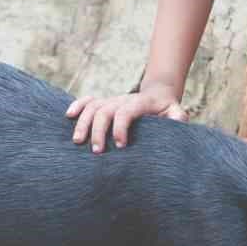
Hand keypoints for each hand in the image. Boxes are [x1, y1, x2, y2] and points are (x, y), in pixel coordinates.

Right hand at [65, 89, 183, 151]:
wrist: (158, 93)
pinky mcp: (105, 102)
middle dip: (98, 131)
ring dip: (83, 123)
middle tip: (97, 152)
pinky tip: (68, 116)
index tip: (120, 146)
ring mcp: (112, 100)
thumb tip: (178, 123)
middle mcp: (123, 100)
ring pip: (93, 107)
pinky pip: (88, 100)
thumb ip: (177, 117)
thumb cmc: (167, 108)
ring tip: (77, 142)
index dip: (120, 128)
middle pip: (104, 110)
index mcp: (140, 103)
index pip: (126, 112)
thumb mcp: (176, 111)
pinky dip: (77, 105)